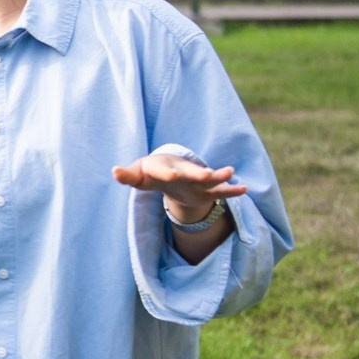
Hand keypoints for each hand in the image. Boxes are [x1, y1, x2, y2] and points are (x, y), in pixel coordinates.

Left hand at [112, 151, 245, 223]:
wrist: (170, 171)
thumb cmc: (150, 174)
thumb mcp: (138, 176)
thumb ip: (127, 175)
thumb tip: (114, 171)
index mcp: (163, 168)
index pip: (162, 170)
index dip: (166, 173)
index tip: (172, 175)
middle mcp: (182, 171)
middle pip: (189, 172)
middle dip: (197, 173)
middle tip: (206, 174)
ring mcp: (196, 179)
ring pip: (208, 178)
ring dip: (218, 175)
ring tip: (229, 172)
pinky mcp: (206, 189)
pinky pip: (220, 190)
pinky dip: (231, 190)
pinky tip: (244, 188)